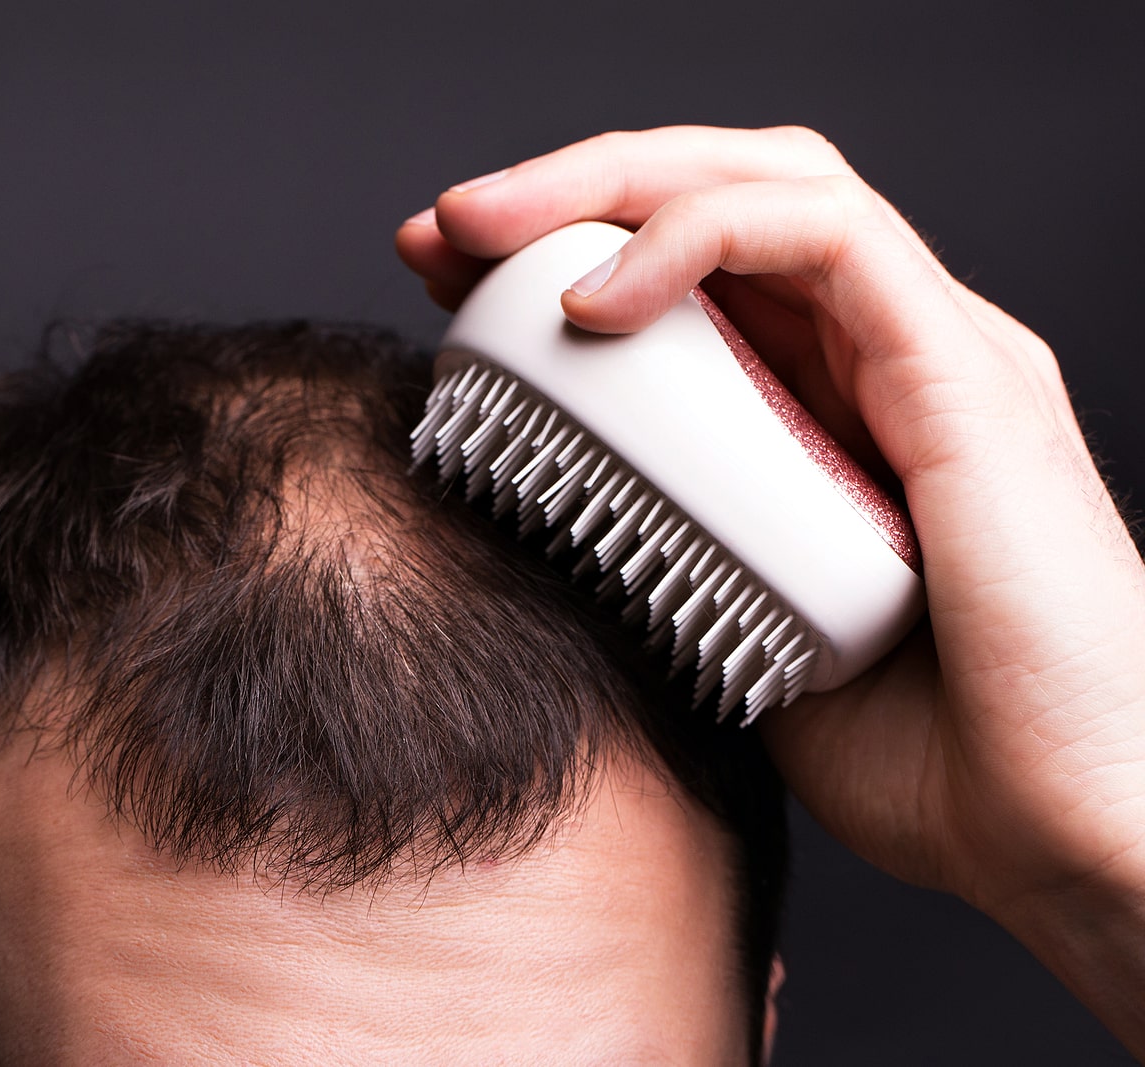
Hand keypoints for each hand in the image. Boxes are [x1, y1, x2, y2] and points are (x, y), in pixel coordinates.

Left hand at [398, 126, 1144, 1051]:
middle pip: (717, 196)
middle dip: (565, 192)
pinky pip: (826, 239)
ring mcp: (930, 351)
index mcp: (830, 408)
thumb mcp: (740, 631)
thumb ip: (665, 552)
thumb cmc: (929, 757)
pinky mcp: (964, 372)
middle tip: (437, 231)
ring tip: (480, 231)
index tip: (441, 286)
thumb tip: (539, 522)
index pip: (689, 272)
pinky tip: (596, 299)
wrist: (1063, 835)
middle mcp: (882, 357)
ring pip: (767, 182)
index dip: (557, 253)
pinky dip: (696, 240)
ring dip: (607, 186)